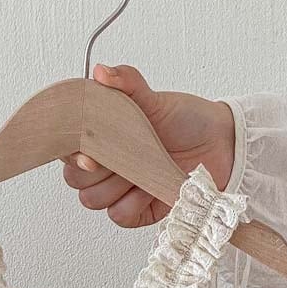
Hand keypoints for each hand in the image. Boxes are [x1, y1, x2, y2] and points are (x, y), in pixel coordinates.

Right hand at [60, 64, 235, 227]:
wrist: (220, 144)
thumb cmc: (185, 120)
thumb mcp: (154, 98)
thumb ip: (127, 82)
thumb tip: (102, 72)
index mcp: (100, 139)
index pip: (66, 152)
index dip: (71, 156)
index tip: (89, 154)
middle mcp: (105, 167)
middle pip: (76, 182)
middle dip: (97, 172)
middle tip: (125, 157)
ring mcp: (119, 190)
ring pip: (94, 201)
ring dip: (117, 187)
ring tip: (145, 169)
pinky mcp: (137, 211)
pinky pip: (119, 216)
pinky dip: (134, 204)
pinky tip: (151, 187)